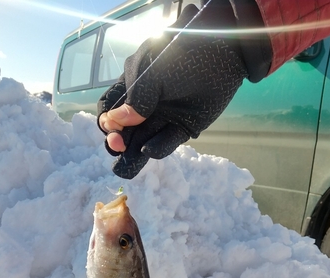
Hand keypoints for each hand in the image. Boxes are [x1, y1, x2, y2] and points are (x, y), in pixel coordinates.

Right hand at [98, 3, 246, 178]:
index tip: (112, 127)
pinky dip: (158, 148)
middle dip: (117, 142)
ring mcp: (164, 118)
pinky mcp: (183, 129)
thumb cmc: (181, 56)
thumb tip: (114, 122)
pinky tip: (150, 149)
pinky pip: (166, 143)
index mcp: (131, 87)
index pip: (110, 109)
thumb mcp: (151, 73)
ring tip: (124, 170)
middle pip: (125, 130)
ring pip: (143, 141)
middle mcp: (145, 106)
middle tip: (118, 147)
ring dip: (133, 155)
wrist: (222, 54)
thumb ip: (135, 98)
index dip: (107, 121)